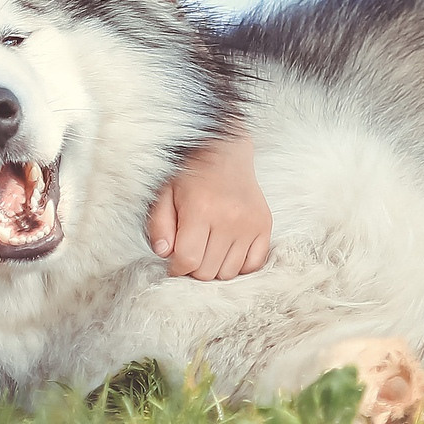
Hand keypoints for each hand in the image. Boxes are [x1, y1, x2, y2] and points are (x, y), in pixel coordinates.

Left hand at [148, 132, 270, 279]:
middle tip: (190, 253)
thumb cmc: (190, 173)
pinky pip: (253, 265)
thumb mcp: (164, 193)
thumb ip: (159, 225)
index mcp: (201, 209)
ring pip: (229, 272)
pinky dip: (238, 266)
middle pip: (208, 271)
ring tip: (207, 250)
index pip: (188, 260)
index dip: (176, 268)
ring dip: (215, 268)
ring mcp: (250, 223)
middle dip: (194, 269)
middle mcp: (229, 218)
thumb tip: (163, 253)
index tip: (174, 261)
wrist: (225, 151)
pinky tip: (227, 252)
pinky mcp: (264, 225)